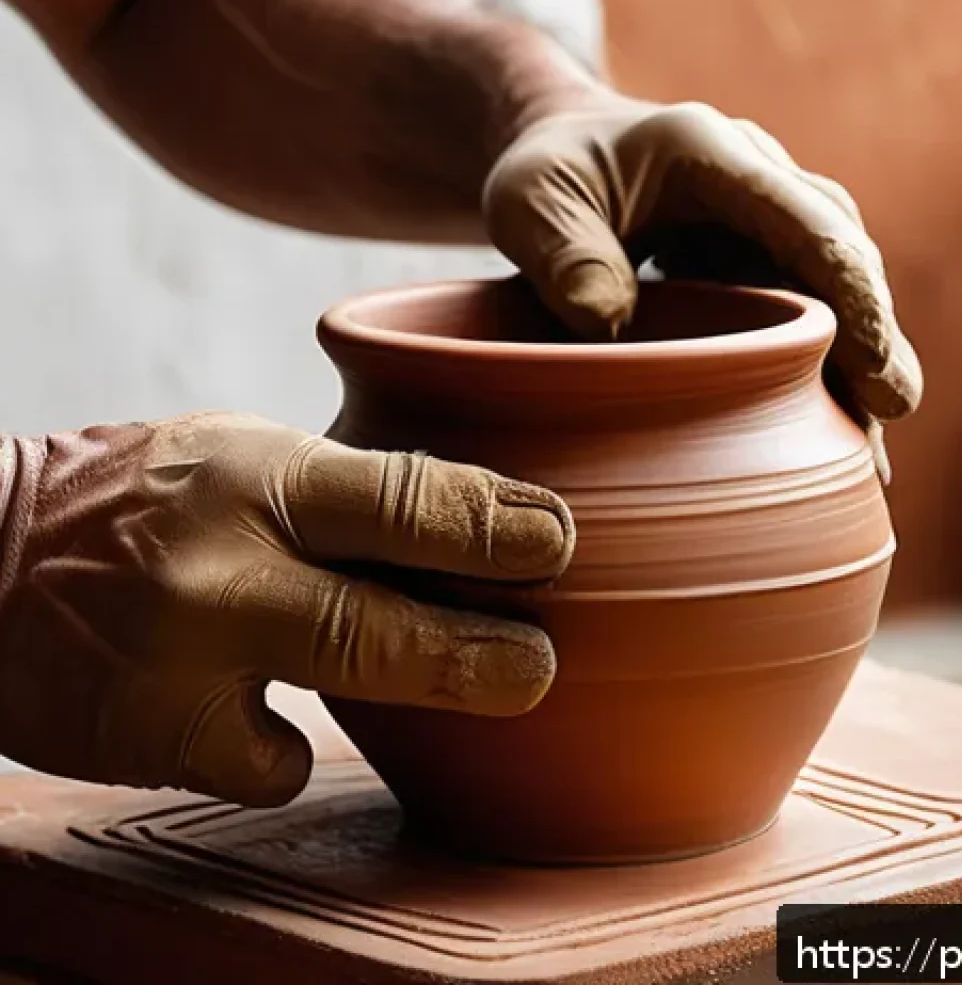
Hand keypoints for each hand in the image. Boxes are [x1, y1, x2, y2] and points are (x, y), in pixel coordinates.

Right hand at [0, 413, 572, 804]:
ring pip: (335, 688)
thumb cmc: (146, 499)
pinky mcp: (156, 737)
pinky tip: (271, 718)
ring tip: (507, 682)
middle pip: (372, 614)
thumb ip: (349, 493)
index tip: (557, 541)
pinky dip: (285, 747)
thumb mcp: (242, 458)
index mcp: (253, 471)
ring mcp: (184, 658)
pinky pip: (265, 761)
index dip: (487, 523)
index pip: (394, 496)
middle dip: (475, 644)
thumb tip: (482, 521)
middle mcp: (220, 563)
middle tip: (544, 662)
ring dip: (432, 687)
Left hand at [484, 97, 922, 480]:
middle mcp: (758, 185)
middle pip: (839, 257)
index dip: (849, 291)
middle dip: (872, 333)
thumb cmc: (546, 176)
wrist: (558, 160)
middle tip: (892, 410)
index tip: (872, 362)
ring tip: (871, 447)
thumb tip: (608, 322)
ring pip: (830, 291)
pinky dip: (816, 368)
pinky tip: (828, 428)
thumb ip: (564, 254)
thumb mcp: (529, 202)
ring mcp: (760, 227)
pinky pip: (798, 313)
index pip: (807, 221)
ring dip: (854, 361)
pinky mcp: (751, 266)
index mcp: (714, 154)